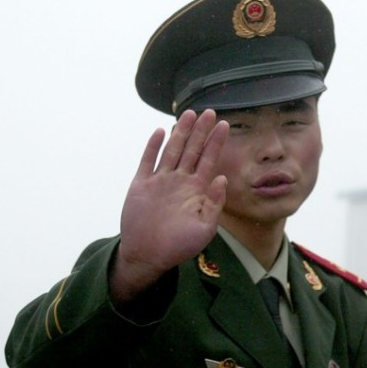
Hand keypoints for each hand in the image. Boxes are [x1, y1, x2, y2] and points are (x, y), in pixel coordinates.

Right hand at [112, 109, 228, 302]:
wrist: (148, 256)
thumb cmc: (178, 246)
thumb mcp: (205, 229)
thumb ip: (214, 203)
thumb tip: (222, 177)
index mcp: (196, 190)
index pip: (209, 160)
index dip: (216, 142)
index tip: (225, 125)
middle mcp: (180, 181)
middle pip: (192, 149)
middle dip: (201, 131)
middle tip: (210, 111)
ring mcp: (160, 181)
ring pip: (172, 150)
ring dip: (180, 132)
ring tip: (189, 114)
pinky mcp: (141, 185)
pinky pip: (148, 161)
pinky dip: (153, 146)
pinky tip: (161, 132)